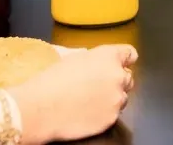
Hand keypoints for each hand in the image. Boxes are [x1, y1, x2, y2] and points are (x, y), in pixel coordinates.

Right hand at [8, 44, 137, 144]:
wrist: (42, 108)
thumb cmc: (52, 80)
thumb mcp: (73, 58)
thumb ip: (92, 59)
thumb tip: (94, 62)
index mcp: (109, 56)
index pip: (130, 54)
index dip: (125, 59)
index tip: (122, 64)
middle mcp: (118, 76)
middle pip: (127, 77)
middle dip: (116, 81)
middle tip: (99, 86)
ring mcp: (117, 98)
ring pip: (122, 97)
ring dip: (112, 98)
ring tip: (91, 101)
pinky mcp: (112, 118)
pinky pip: (114, 114)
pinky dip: (105, 113)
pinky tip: (88, 113)